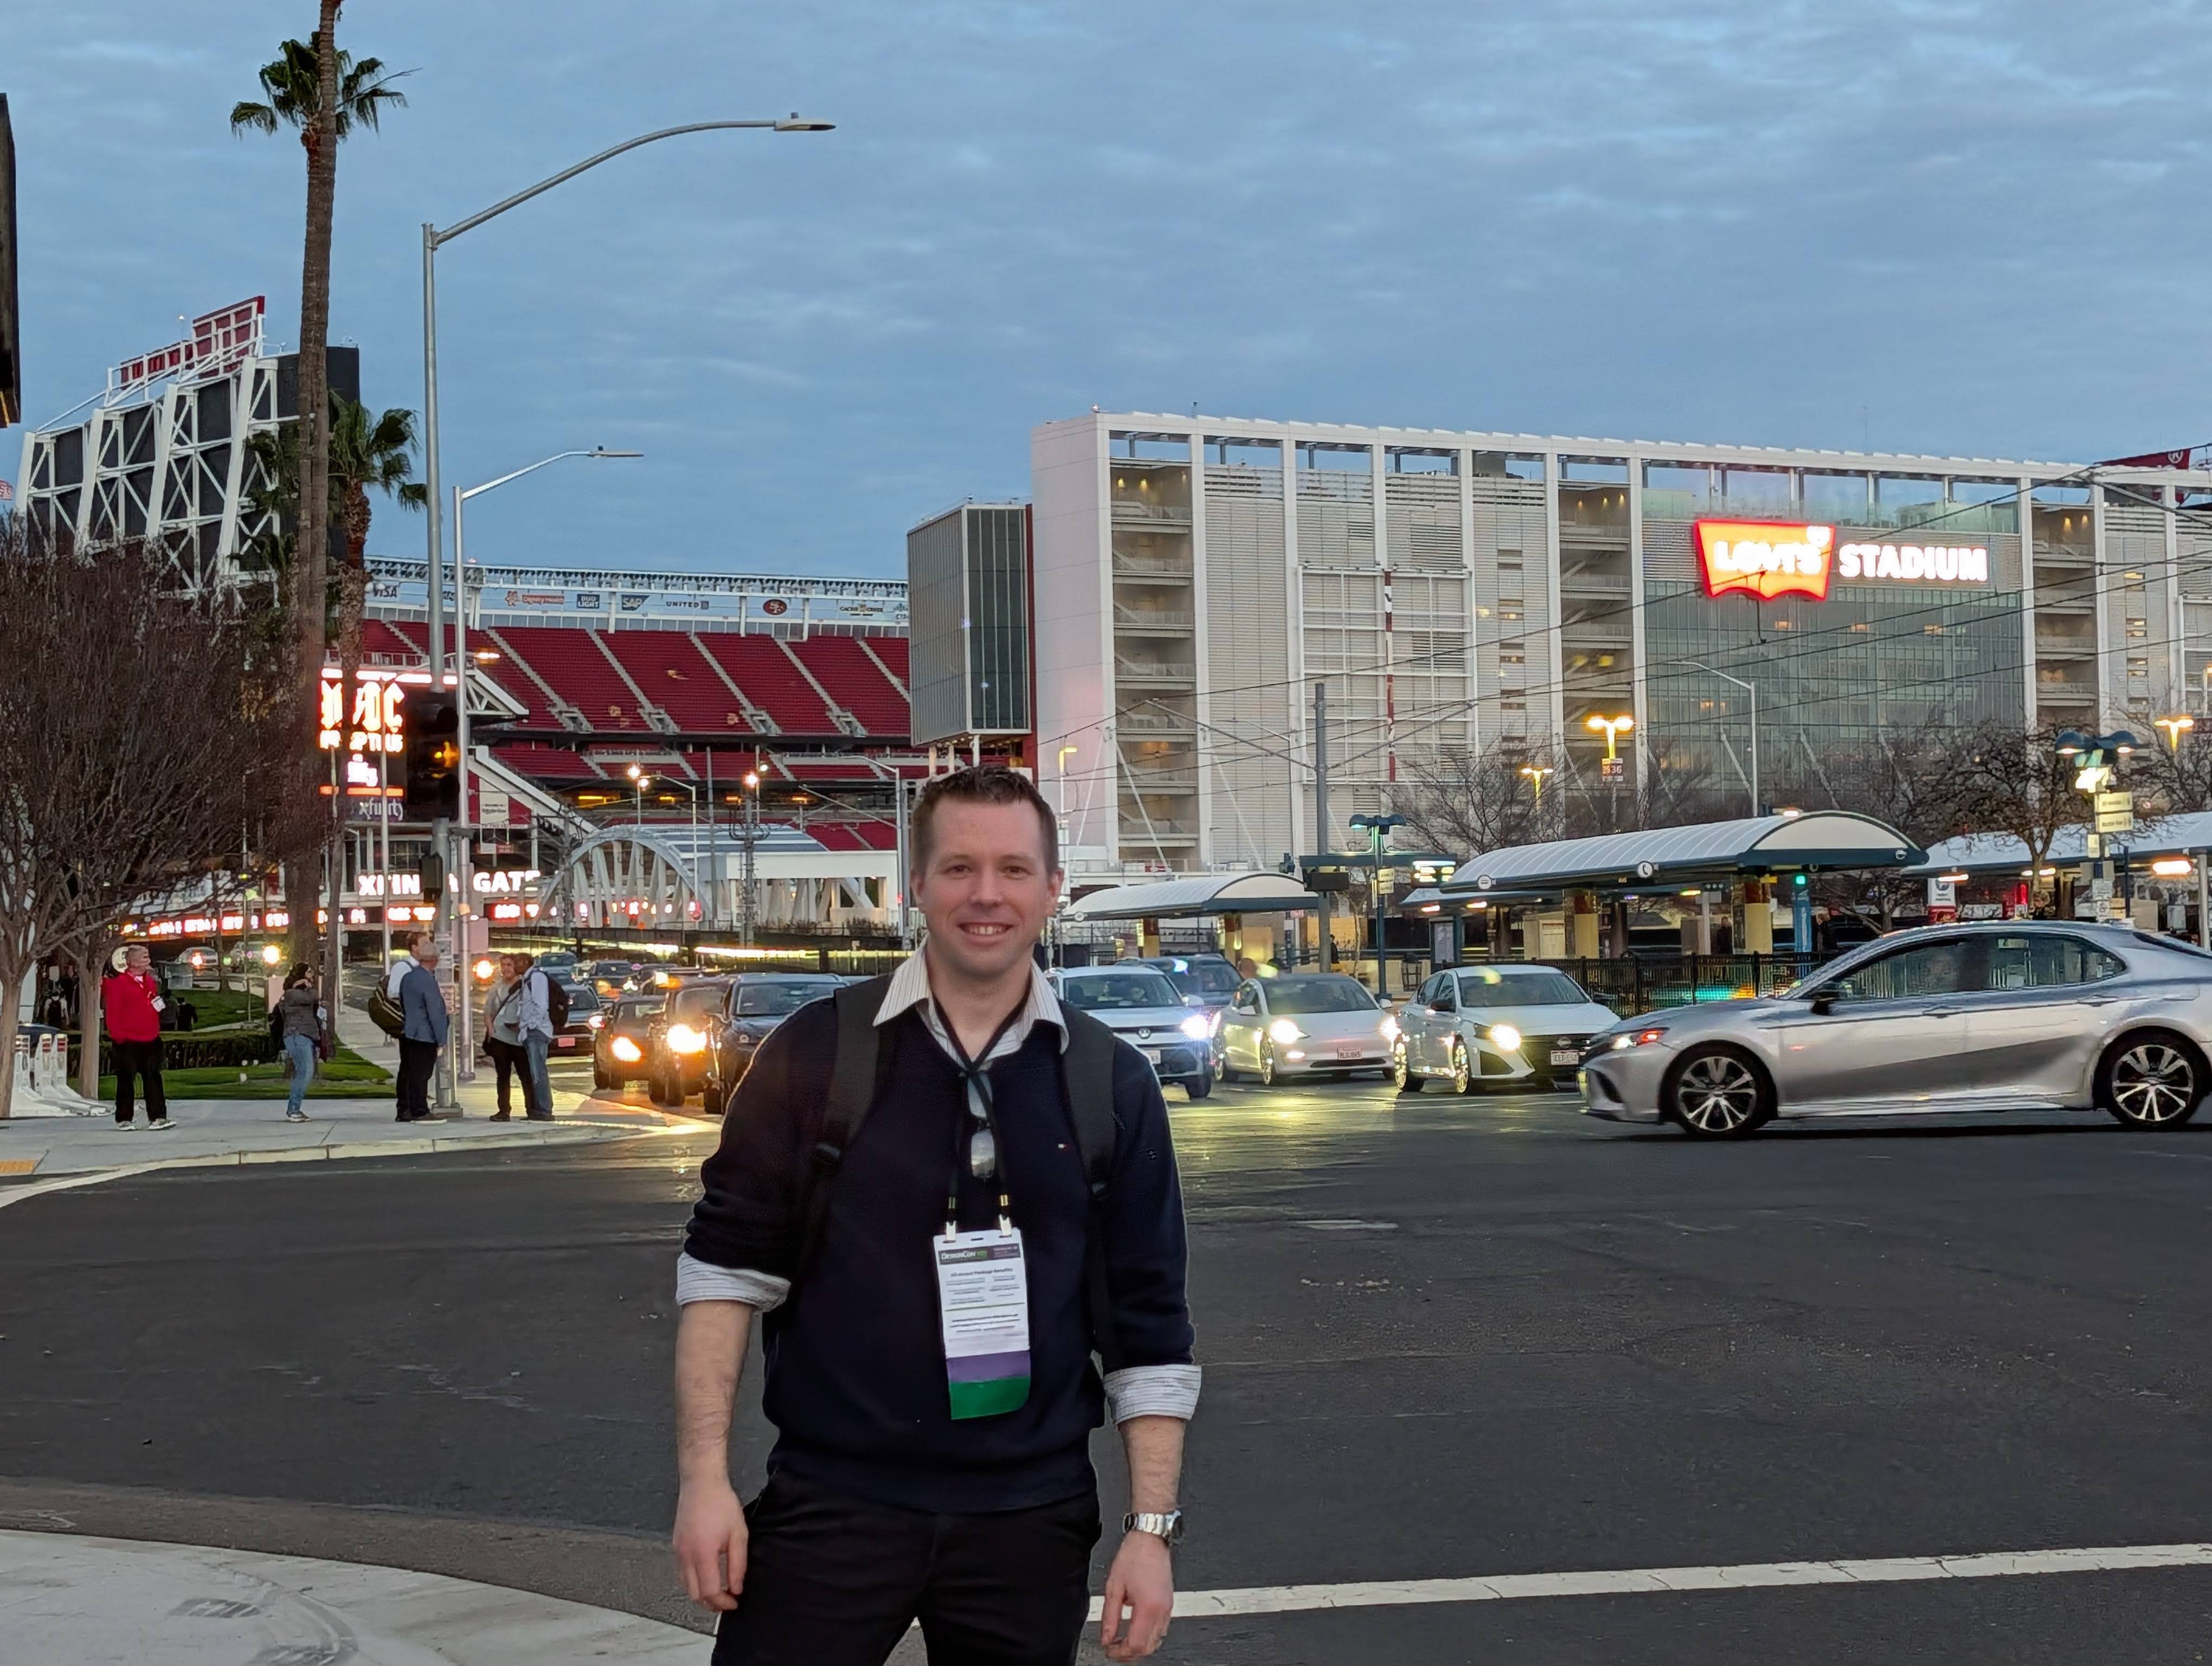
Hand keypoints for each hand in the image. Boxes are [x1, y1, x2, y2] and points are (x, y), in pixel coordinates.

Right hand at [672, 1478, 747, 1612]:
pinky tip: (706, 1576)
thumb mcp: (738, 1534)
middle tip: (727, 1601)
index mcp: (702, 1553)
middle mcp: (686, 1556)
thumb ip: (738, 1564)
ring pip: (685, 1586)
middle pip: (694, 1594)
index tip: (734, 1602)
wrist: (701, 1483)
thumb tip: (736, 1588)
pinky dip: (693, 1582)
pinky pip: (681, 1573)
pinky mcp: (675, 1546)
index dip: (723, 1602)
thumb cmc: (721, 1503)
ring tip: (718, 1591)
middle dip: (711, 1603)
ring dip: (701, 1594)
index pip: (709, 1591)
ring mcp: (678, 1551)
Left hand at [1100, 1530, 1173, 1659]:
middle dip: (1130, 1653)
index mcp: (1148, 1607)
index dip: (1120, 1653)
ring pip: (1157, 1641)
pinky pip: (1161, 1629)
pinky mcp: (1169, 1603)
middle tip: (1114, 1648)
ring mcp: (1168, 1607)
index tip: (1109, 1650)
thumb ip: (1109, 1616)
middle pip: (1149, 1648)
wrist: (1150, 1538)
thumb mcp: (1114, 1587)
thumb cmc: (1133, 1556)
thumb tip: (1106, 1637)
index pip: (1136, 1645)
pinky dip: (1148, 1635)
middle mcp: (1162, 1610)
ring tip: (1122, 1640)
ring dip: (1140, 1645)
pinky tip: (1135, 1628)